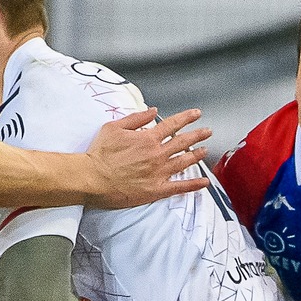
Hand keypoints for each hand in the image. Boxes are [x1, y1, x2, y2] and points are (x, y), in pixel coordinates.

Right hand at [85, 108, 212, 208]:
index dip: (186, 118)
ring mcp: (159, 172)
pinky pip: (179, 187)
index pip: (172, 125)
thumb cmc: (100, 154)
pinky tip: (204, 182)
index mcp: (148, 138)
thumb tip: (152, 110)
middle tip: (207, 131)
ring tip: (205, 150)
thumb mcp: (114, 127)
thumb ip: (136, 118)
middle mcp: (157, 154)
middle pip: (183, 142)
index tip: (196, 114)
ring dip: (197, 155)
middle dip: (198, 135)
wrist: (93, 178)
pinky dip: (193, 185)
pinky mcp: (156, 189)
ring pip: (184, 162)